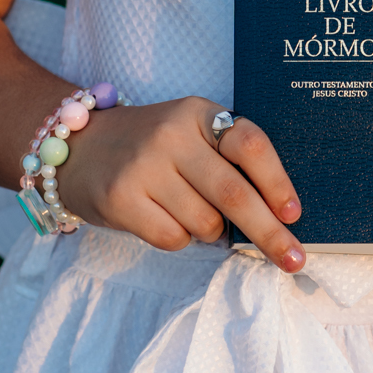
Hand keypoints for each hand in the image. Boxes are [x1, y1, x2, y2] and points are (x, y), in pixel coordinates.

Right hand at [59, 96, 304, 270]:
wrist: (79, 147)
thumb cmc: (151, 147)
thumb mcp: (190, 133)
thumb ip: (227, 161)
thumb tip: (277, 217)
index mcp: (198, 114)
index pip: (250, 144)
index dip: (277, 181)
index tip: (294, 214)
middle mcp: (172, 135)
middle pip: (235, 193)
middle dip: (269, 233)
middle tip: (293, 259)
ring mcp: (144, 167)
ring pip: (206, 223)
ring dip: (212, 232)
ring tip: (190, 211)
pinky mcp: (121, 199)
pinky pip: (174, 238)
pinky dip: (180, 239)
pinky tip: (163, 218)